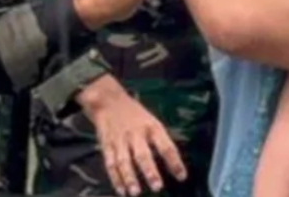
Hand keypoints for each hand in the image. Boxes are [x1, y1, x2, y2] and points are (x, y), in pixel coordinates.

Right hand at [78, 77, 187, 196]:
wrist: (108, 100)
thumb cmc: (136, 115)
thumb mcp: (152, 121)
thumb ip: (161, 141)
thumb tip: (175, 165)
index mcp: (152, 127)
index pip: (166, 146)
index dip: (174, 162)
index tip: (182, 177)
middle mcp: (136, 134)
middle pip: (143, 154)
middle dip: (150, 171)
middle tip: (157, 186)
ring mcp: (120, 140)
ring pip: (124, 161)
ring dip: (130, 178)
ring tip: (135, 192)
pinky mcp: (107, 145)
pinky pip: (110, 163)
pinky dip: (115, 178)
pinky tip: (121, 190)